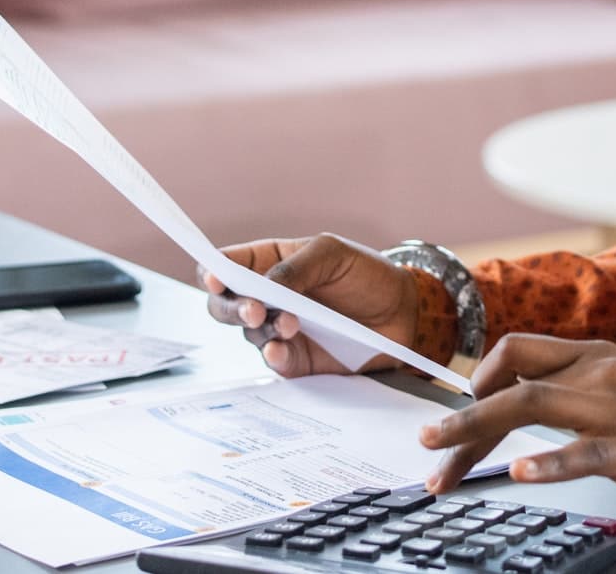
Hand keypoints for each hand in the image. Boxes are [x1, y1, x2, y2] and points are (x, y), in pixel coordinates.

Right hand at [200, 234, 420, 376]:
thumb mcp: (333, 254)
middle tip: (254, 311)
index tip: (215, 279)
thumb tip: (264, 288)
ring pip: (250, 335)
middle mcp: (267, 299)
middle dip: (231, 309)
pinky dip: (274, 356)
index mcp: (268, 263)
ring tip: (291, 323)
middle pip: (223, 306)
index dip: (212, 273)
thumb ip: (296, 266)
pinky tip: (281, 348)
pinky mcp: (297, 360)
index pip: (225, 267)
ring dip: (265, 330)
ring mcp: (280, 331)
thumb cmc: (365, 273)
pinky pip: (275, 361)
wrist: (404, 311)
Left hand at [418, 335, 615, 512]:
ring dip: (475, 433)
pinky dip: (545, 464)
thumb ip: (574, 386)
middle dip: (460, 414)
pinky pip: (581, 453)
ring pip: (529, 407)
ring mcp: (615, 408)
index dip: (475, 380)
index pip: (515, 351)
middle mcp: (597, 372)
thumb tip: (520, 399)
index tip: (455, 416)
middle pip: (510, 381)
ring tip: (444, 463)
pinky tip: (517, 475)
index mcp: (592, 354)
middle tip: (425, 444)